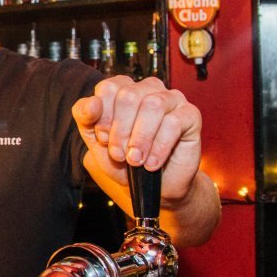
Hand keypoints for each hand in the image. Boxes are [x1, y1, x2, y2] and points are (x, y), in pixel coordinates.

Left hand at [72, 76, 203, 205]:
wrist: (153, 187)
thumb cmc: (125, 161)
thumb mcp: (96, 141)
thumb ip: (85, 118)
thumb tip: (92, 103)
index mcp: (123, 89)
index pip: (108, 88)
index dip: (103, 117)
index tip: (103, 139)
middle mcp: (148, 89)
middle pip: (129, 96)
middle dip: (120, 131)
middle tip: (119, 155)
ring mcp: (171, 99)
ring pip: (153, 105)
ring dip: (140, 138)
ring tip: (135, 161)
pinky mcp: (190, 115)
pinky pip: (174, 122)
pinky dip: (159, 147)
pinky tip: (152, 163)